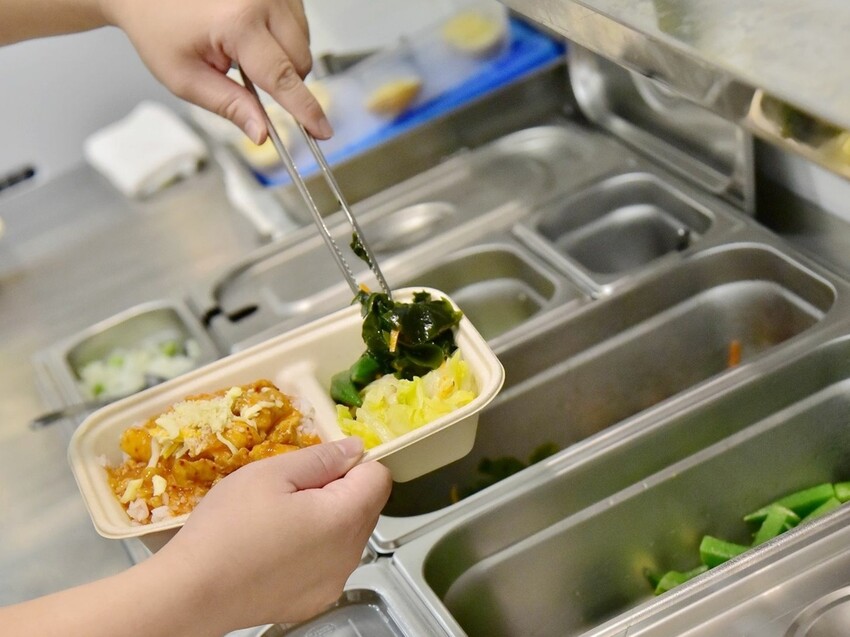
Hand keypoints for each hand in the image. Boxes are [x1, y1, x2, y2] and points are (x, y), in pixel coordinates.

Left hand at [101, 0, 331, 142]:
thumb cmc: (158, 26)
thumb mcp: (185, 77)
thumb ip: (229, 106)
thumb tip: (262, 133)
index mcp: (238, 22)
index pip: (283, 78)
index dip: (305, 110)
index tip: (322, 131)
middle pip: (301, 61)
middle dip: (284, 80)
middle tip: (243, 76)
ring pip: (303, 42)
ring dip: (284, 57)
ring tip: (242, 49)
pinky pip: (298, 22)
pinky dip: (283, 36)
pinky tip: (254, 33)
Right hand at [152, 437, 391, 630]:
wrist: (190, 593)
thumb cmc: (227, 527)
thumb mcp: (271, 474)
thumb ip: (322, 458)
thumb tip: (356, 449)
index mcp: (344, 519)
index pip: (379, 477)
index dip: (353, 462)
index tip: (319, 464)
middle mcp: (350, 555)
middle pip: (366, 507)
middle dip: (339, 490)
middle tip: (290, 490)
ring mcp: (334, 582)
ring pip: (347, 535)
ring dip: (326, 519)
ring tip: (280, 519)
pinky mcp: (315, 601)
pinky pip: (329, 563)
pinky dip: (313, 550)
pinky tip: (277, 548)